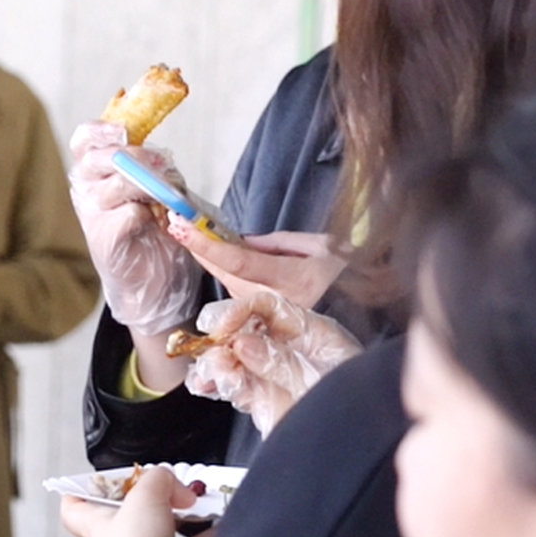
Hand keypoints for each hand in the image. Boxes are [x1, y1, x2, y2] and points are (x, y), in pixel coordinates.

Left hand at [60, 465, 194, 536]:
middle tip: (170, 493)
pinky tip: (217, 533)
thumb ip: (157, 479)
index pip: (75, 508)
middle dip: (153, 504)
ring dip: (183, 523)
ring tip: (200, 510)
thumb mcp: (144, 497)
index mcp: (98, 524)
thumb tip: (170, 480)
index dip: (80, 491)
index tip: (93, 480)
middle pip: (130, 518)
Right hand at [68, 122, 201, 335]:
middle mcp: (85, 189)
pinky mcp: (104, 238)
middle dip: (135, 157)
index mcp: (93, 169)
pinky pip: (129, 213)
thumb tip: (161, 155)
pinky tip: (159, 223)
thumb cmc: (154, 226)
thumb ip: (151, 164)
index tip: (124, 132)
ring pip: (119, 184)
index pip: (84, 138)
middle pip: (99, 157)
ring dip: (150, 187)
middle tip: (161, 166)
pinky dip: (151, 215)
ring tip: (167, 199)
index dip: (102, 130)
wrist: (155, 277)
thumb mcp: (154, 184)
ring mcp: (92, 214)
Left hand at [166, 221, 343, 310]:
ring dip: (207, 255)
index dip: (207, 244)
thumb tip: (240, 240)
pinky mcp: (260, 316)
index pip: (237, 261)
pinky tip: (212, 249)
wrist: (360, 312)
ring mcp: (264, 312)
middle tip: (175, 220)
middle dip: (197, 246)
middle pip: (222, 272)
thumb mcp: (319, 247)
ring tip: (188, 227)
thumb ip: (278, 242)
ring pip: (225, 280)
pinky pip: (234, 287)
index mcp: (289, 280)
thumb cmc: (346, 275)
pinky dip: (221, 267)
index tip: (183, 226)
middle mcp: (271, 301)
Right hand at [183, 289, 361, 439]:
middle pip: (241, 328)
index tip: (222, 325)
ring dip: (213, 363)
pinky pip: (228, 385)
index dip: (240, 311)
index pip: (266, 307)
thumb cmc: (356, 405)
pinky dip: (211, 384)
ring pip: (228, 357)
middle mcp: (284, 348)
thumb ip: (281, 361)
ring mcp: (269, 373)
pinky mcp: (259, 398)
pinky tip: (205, 386)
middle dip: (221, 336)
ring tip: (216, 376)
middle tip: (213, 348)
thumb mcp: (323, 376)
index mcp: (307, 331)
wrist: (356, 443)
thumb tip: (243, 344)